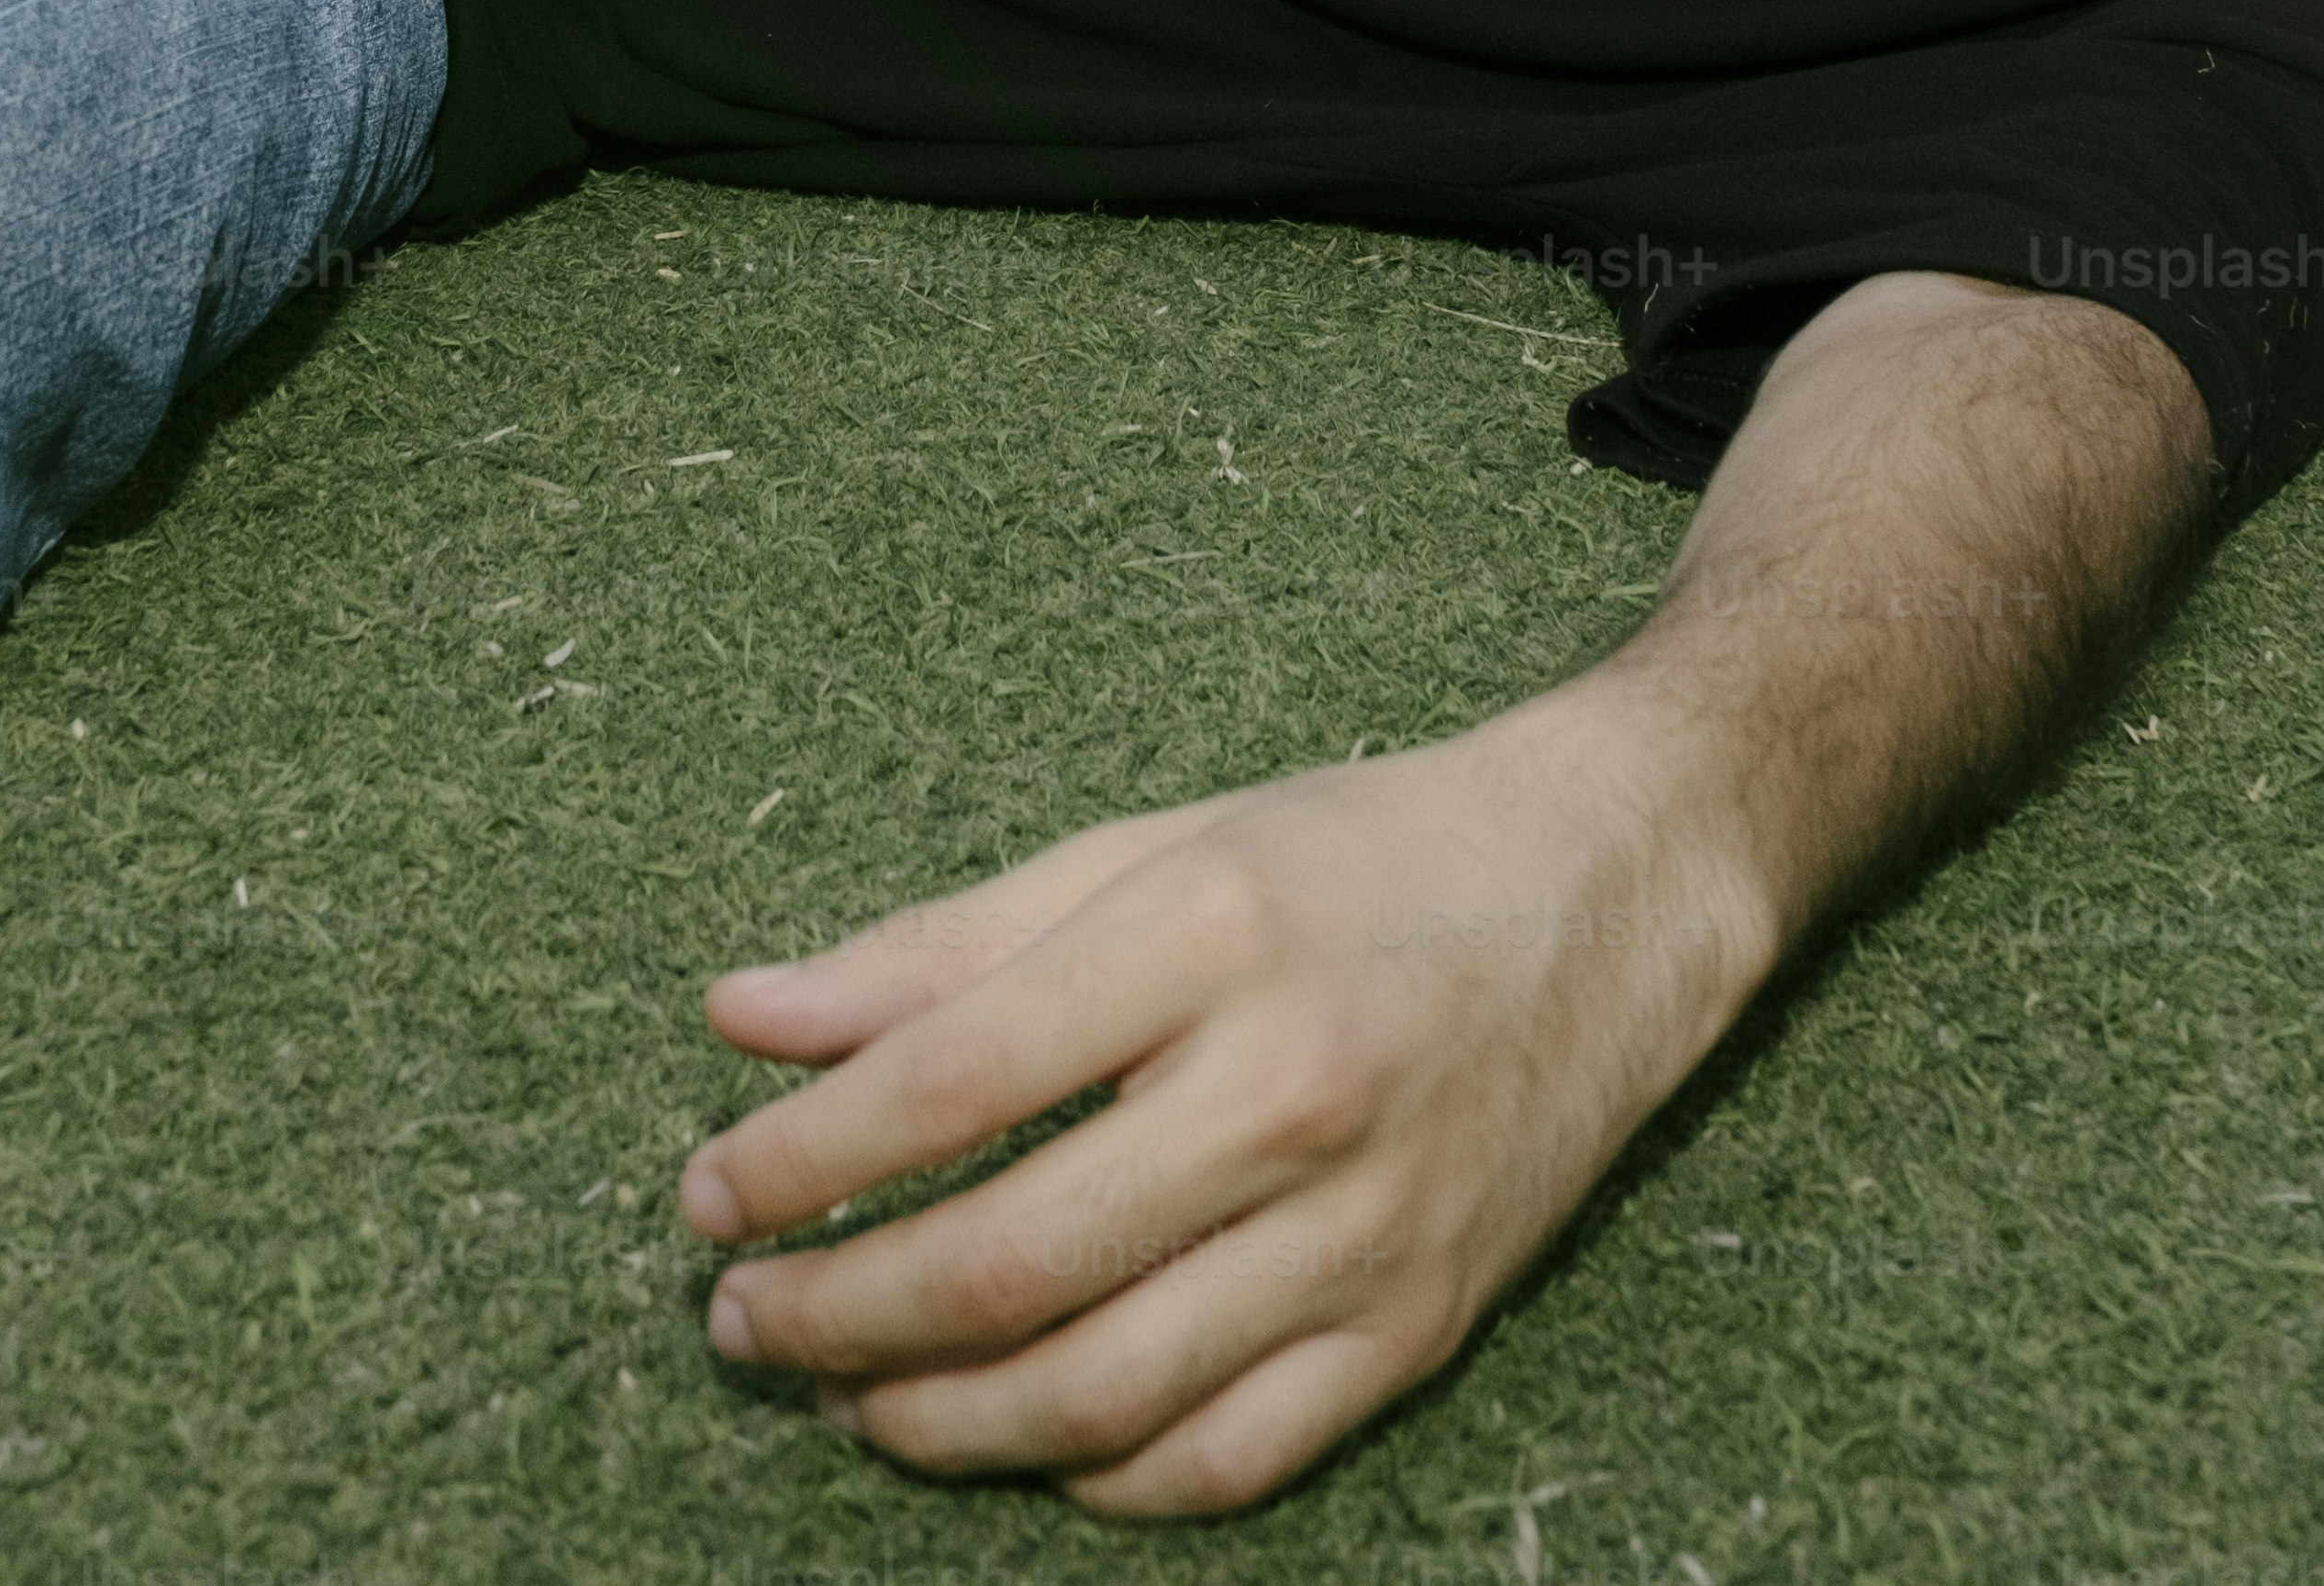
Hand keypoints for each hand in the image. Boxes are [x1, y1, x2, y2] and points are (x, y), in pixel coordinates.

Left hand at [677, 696, 1774, 1514]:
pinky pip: (1228, 1458)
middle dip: (838, 1312)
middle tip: (742, 1316)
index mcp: (1208, 936)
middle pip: (1014, 1262)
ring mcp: (1369, 1228)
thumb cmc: (1358, 857)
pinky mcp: (1423, 1323)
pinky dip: (1097, 1474)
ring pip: (1106, 1393)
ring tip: (844, 1390)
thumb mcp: (1147, 848)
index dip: (797, 1158)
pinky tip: (1018, 1437)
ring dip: (937, 1419)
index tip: (703, 1194)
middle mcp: (1293, 1091)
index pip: (950, 1079)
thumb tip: (738, 1020)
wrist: (1620, 886)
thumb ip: (939, 947)